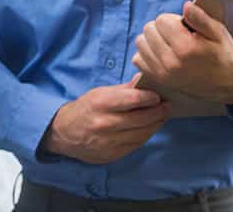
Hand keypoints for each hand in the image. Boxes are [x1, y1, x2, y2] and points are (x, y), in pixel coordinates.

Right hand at [44, 79, 169, 163]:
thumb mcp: (100, 93)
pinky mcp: (112, 154)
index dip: (150, 97)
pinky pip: (136, 144)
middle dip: (158, 112)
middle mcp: (105, 123)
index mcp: (101, 103)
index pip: (133, 99)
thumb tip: (144, 79)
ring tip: (162, 116)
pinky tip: (150, 128)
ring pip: (142, 133)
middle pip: (141, 119)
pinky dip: (145, 135)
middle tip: (168, 106)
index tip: (159, 96)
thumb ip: (124, 89)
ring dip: (155, 124)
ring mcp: (109, 141)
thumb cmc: (86, 109)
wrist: (65, 133)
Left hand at [132, 1, 232, 104]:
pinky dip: (146, 53)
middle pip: (149, 30)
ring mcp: (163, 73)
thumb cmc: (224, 56)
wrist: (229, 85)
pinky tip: (161, 53)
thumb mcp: (219, 34)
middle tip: (177, 35)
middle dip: (161, 28)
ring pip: (140, 43)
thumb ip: (200, 18)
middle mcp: (171, 62)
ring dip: (152, 39)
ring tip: (169, 43)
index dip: (173, 20)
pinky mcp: (158, 80)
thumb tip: (186, 5)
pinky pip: (137, 59)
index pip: (162, 20)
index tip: (183, 27)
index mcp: (187, 48)